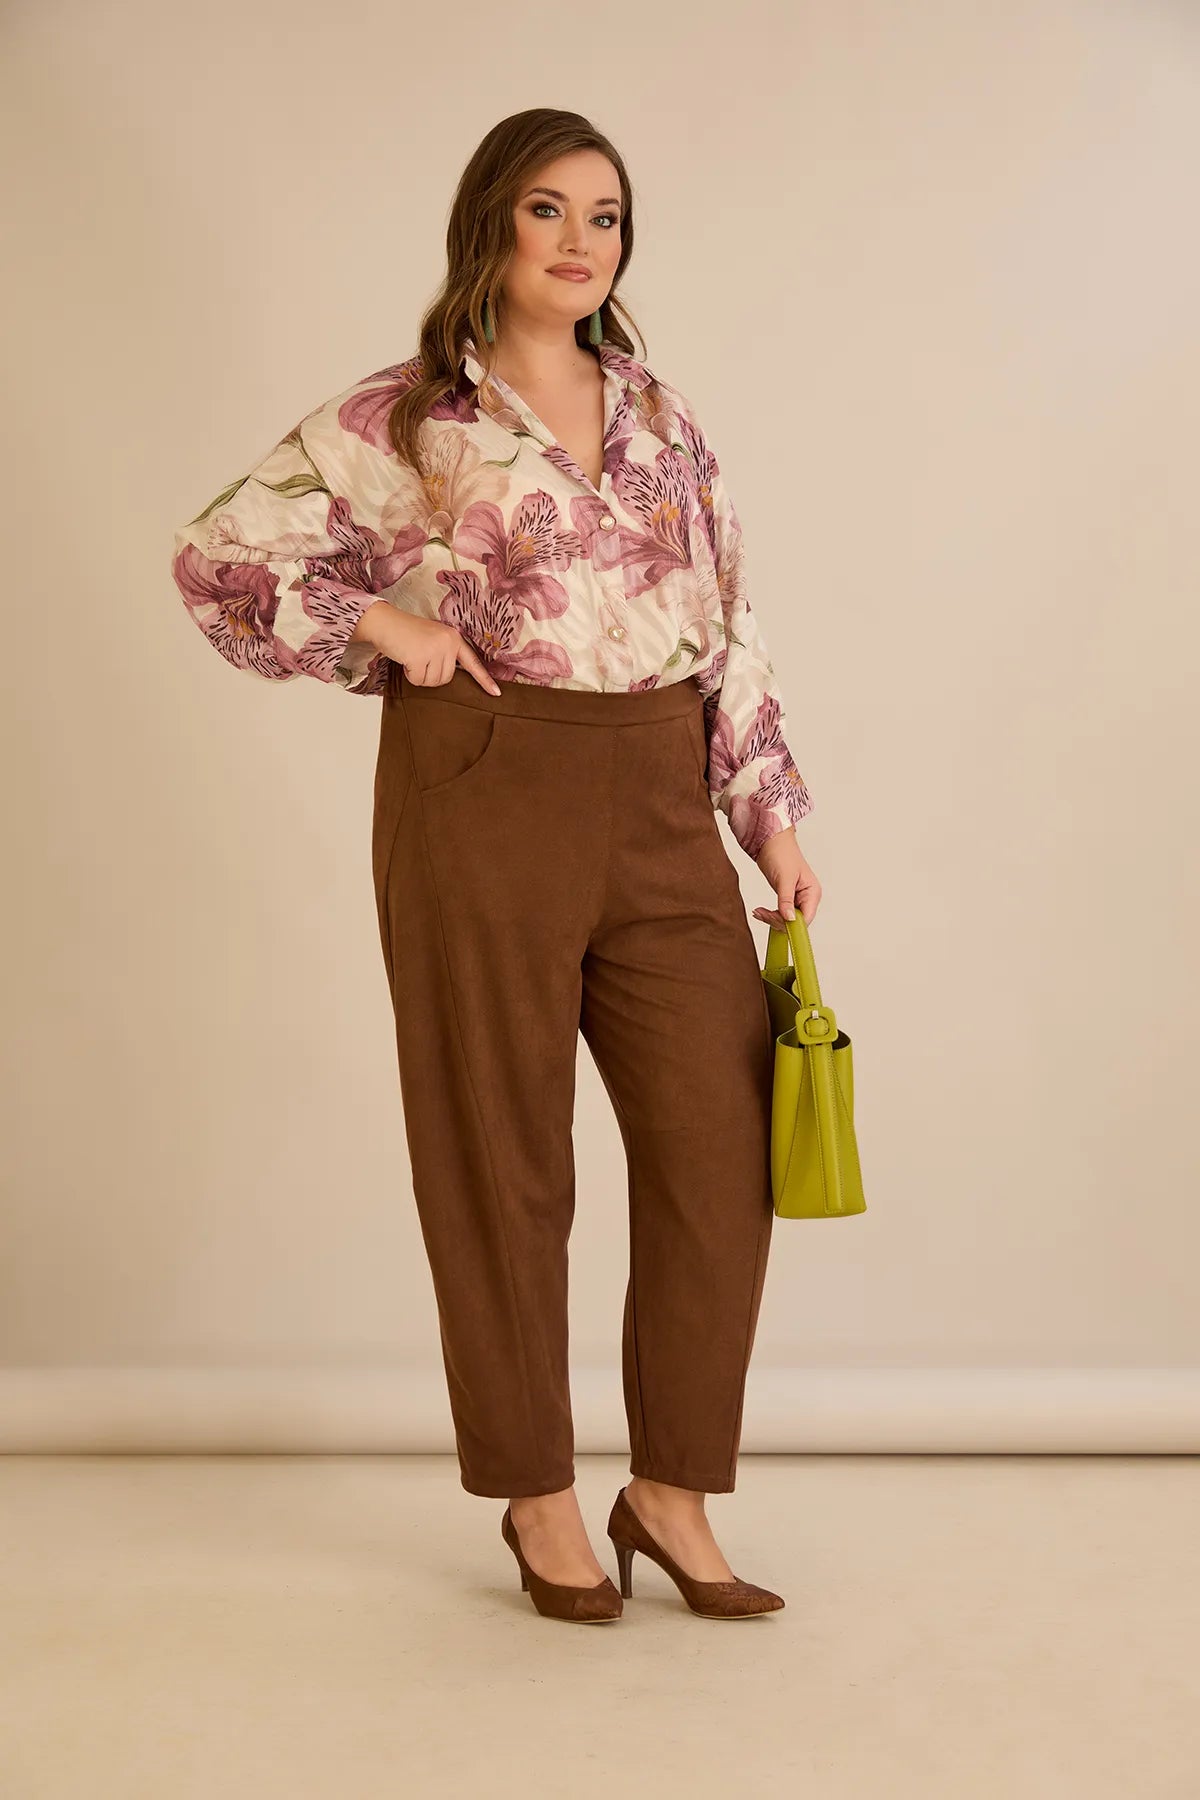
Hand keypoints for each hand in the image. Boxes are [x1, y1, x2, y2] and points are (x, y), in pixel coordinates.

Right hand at [353, 604, 500, 695]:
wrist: (385, 621)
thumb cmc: (406, 633)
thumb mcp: (433, 639)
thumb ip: (445, 655)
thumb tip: (450, 678)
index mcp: (454, 638)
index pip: (472, 662)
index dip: (484, 680)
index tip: (496, 694)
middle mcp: (448, 642)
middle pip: (446, 679)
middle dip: (430, 675)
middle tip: (419, 658)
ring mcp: (435, 649)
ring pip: (432, 682)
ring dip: (419, 675)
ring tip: (412, 656)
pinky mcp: (420, 656)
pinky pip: (418, 680)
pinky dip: (409, 674)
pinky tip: (405, 659)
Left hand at [751, 826, 821, 928]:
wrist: (771, 841)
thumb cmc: (781, 852)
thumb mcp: (784, 878)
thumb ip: (786, 900)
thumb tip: (790, 919)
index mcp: (812, 892)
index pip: (806, 918)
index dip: (792, 924)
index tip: (775, 922)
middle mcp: (807, 897)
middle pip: (796, 921)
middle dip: (778, 920)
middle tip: (762, 914)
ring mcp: (797, 898)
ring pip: (786, 919)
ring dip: (771, 918)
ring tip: (758, 912)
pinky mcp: (786, 898)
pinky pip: (780, 913)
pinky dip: (769, 915)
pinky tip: (760, 911)